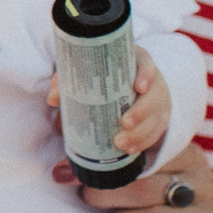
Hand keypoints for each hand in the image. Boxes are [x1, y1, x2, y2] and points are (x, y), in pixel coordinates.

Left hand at [43, 53, 165, 156]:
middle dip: (141, 111)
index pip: (146, 64)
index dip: (146, 74)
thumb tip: (52, 99)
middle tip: (124, 124)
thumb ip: (67, 81)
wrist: (125, 80)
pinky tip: (131, 150)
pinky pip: (157, 130)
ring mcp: (159, 99)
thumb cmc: (101, 74)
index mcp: (135, 62)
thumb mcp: (86, 72)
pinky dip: (145, 141)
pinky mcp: (160, 116)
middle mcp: (151, 80)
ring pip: (157, 116)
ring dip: (142, 133)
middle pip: (154, 95)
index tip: (139, 86)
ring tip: (122, 145)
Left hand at [52, 143, 212, 212]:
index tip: (70, 169)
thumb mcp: (175, 179)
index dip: (104, 161)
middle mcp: (204, 185)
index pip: (144, 152)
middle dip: (106, 193)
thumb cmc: (194, 207)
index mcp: (190, 159)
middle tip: (87, 198)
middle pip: (143, 186)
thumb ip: (135, 170)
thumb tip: (65, 168)